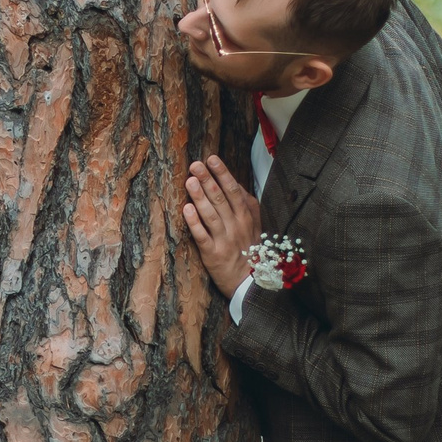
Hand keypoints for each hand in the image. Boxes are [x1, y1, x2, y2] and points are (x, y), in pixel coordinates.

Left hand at [181, 155, 260, 296]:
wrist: (250, 282)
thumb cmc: (250, 250)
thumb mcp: (255, 225)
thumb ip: (247, 204)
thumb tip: (235, 183)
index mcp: (246, 217)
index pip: (234, 190)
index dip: (222, 174)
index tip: (212, 159)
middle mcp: (236, 226)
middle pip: (220, 199)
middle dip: (207, 180)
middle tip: (195, 165)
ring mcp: (224, 240)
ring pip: (211, 215)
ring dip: (199, 197)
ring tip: (189, 181)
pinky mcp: (212, 254)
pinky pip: (202, 236)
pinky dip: (195, 223)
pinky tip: (186, 210)